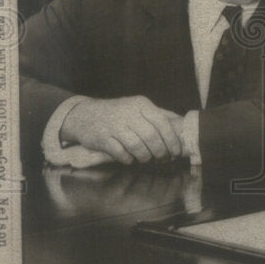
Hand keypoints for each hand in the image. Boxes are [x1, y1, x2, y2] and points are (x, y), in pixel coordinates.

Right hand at [58, 96, 183, 164]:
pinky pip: (121, 153)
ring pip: (137, 146)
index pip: (162, 123)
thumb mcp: (137, 107)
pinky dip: (128, 159)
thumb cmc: (117, 113)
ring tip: (146, 159)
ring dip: (145, 157)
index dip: (172, 140)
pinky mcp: (102, 138)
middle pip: (151, 136)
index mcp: (141, 104)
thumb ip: (157, 115)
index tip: (175, 152)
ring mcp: (114, 125)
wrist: (84, 115)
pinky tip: (130, 159)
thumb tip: (180, 123)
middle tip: (162, 159)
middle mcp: (128, 112)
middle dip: (160, 152)